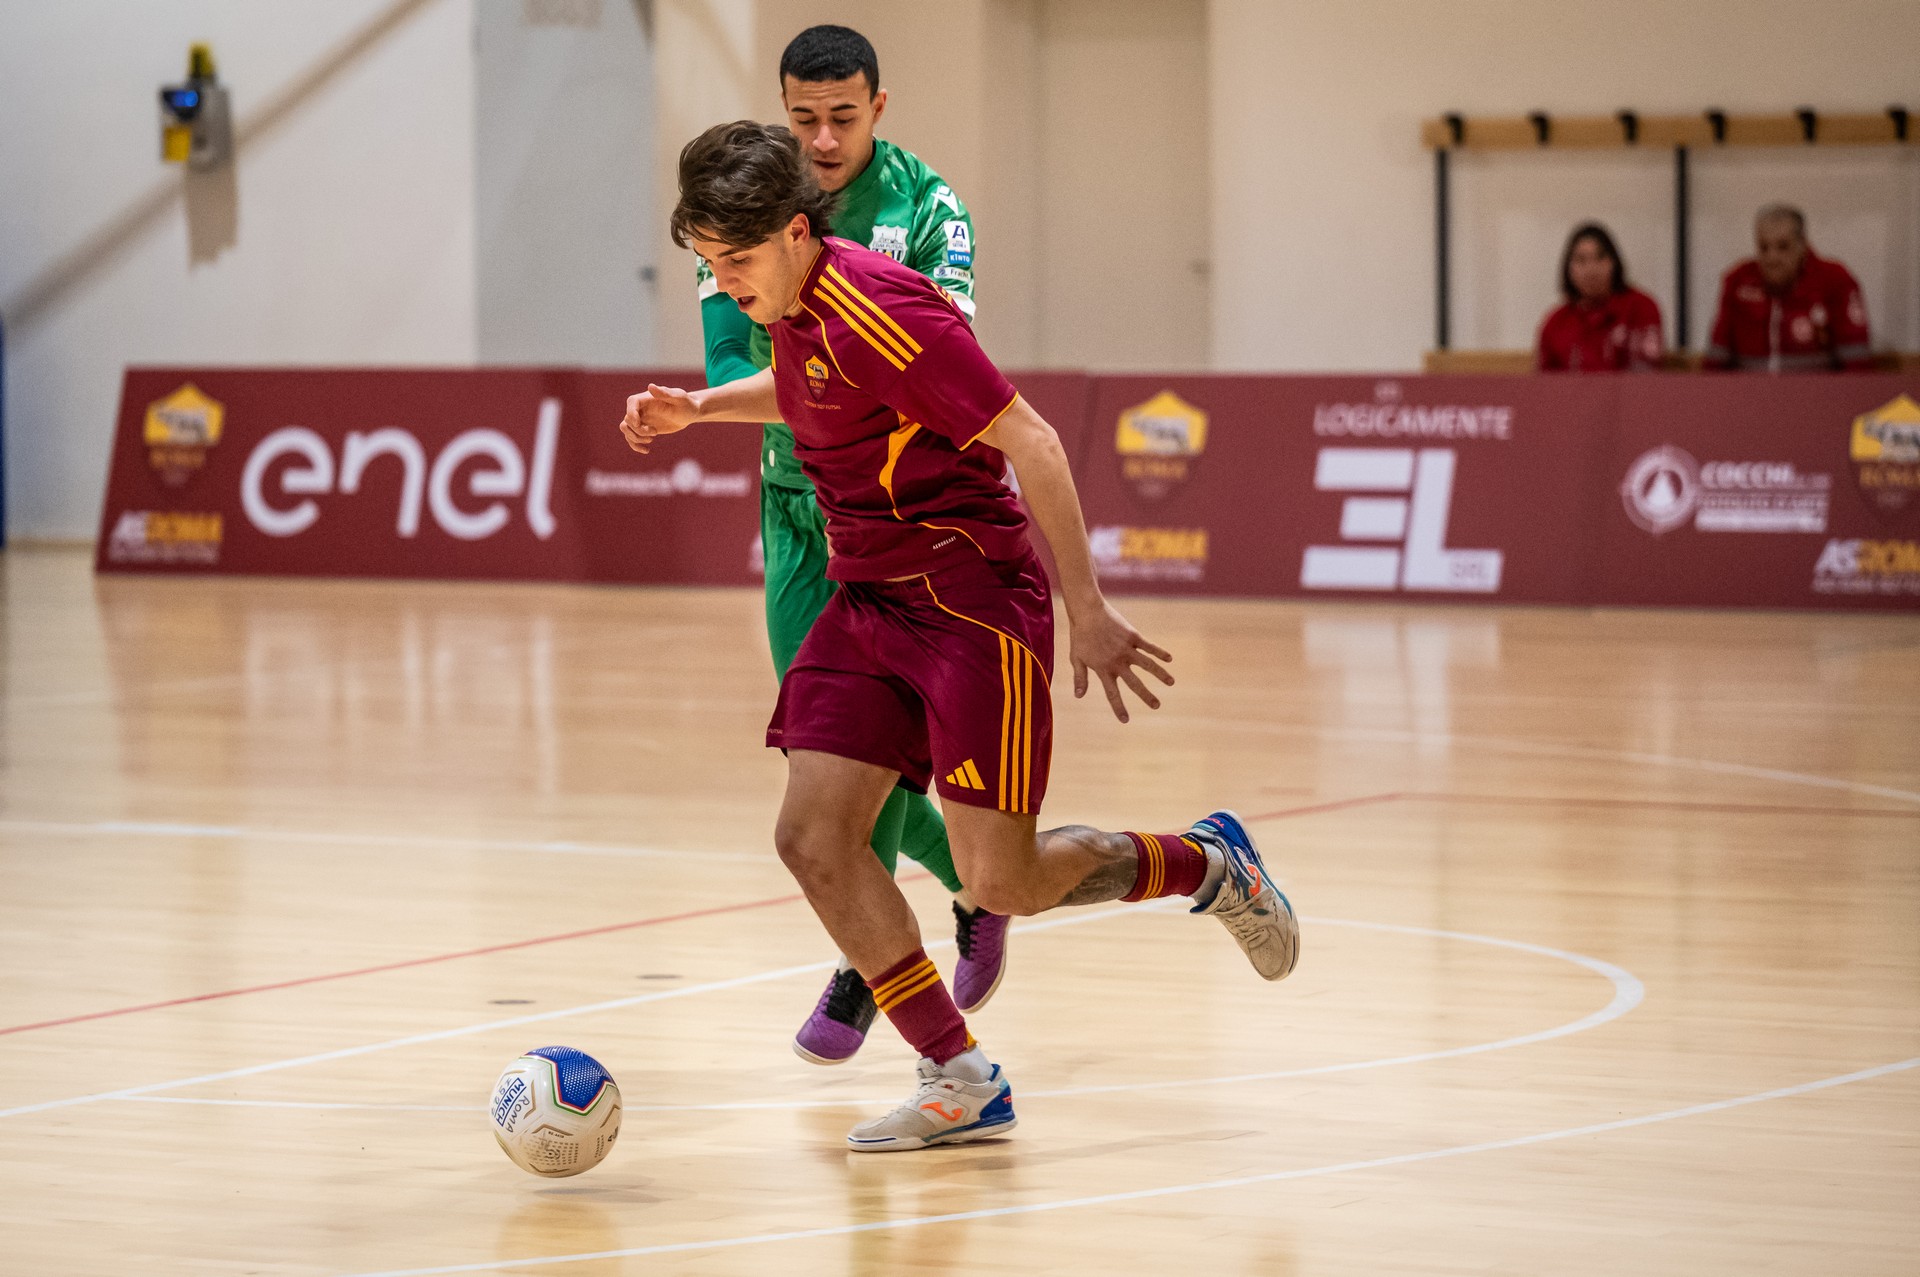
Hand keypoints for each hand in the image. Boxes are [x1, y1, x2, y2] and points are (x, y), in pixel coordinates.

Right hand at [618, 384, 698, 453]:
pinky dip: (635, 445)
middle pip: (627, 419)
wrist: (689, 414)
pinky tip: (647, 450)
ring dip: (635, 437)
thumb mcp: (679, 398)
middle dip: (638, 429)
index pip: (632, 402)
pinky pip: (632, 437)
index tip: (638, 423)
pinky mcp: (644, 429)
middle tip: (655, 432)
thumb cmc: (686, 404)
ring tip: (651, 439)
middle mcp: (642, 408)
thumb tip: (650, 386)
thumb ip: (665, 393)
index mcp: (648, 398)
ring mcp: (642, 419)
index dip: (631, 413)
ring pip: (625, 428)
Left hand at [1069, 599, 1172, 722]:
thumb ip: (1080, 678)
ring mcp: (1127, 649)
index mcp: (1103, 669)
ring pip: (1147, 665)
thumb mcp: (1075, 658)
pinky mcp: (1133, 636)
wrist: (1087, 612)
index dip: (1119, 708)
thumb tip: (1078, 696)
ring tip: (1171, 682)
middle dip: (1146, 696)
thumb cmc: (1080, 636)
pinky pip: (1149, 646)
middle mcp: (1117, 662)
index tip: (1126, 720)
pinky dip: (1160, 652)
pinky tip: (1169, 659)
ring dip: (1160, 674)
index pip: (1112, 694)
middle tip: (1156, 706)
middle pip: (1135, 683)